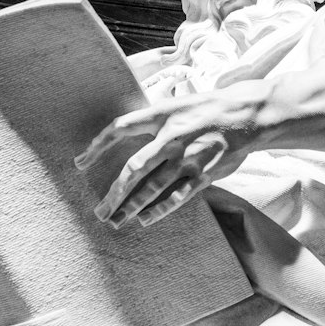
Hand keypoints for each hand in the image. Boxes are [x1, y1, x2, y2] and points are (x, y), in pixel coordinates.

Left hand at [75, 81, 269, 228]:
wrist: (245, 115)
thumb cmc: (205, 110)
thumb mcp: (176, 105)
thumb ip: (153, 120)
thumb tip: (124, 129)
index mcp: (161, 115)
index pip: (121, 127)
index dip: (97, 145)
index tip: (79, 163)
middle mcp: (171, 137)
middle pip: (134, 168)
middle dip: (114, 192)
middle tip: (100, 211)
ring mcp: (187, 157)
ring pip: (153, 187)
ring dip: (132, 207)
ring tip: (116, 221)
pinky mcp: (203, 174)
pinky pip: (176, 196)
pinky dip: (159, 210)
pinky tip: (144, 220)